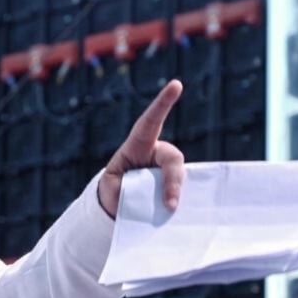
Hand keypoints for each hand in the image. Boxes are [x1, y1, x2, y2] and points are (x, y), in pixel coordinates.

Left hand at [97, 79, 184, 217]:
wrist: (117, 204)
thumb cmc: (114, 188)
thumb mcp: (115, 186)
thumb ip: (131, 187)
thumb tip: (158, 198)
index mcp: (138, 145)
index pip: (150, 121)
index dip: (163, 103)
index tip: (177, 84)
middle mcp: (157, 153)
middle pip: (173, 158)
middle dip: (172, 179)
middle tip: (170, 204)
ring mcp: (168, 168)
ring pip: (180, 175)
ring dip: (175, 191)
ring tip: (168, 209)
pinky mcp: (176, 183)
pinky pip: (184, 190)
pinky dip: (180, 199)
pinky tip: (176, 212)